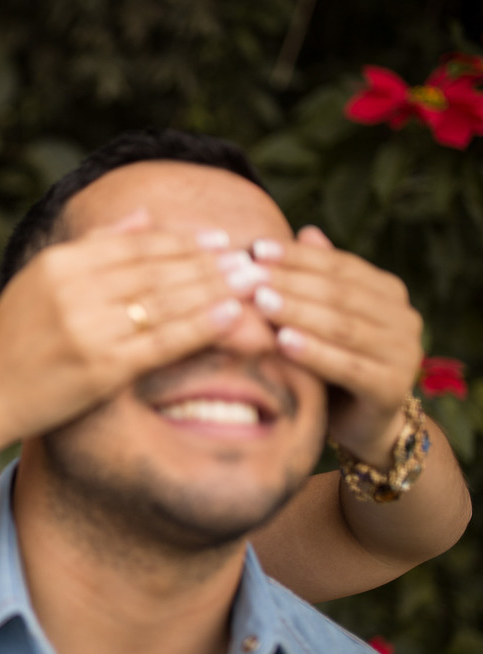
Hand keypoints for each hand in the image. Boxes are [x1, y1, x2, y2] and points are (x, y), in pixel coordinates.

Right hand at [0, 211, 246, 441]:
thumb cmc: (16, 336)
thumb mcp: (43, 279)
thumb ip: (94, 246)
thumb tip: (145, 215)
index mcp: (60, 263)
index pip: (136, 244)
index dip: (182, 241)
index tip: (219, 241)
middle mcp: (74, 291)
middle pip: (157, 270)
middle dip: (209, 264)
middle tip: (252, 260)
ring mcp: (88, 330)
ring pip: (165, 302)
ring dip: (215, 290)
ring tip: (252, 285)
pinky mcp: (102, 368)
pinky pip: (163, 342)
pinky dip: (201, 326)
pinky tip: (231, 317)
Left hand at [250, 226, 422, 465]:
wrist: (358, 422)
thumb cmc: (330, 360)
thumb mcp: (320, 316)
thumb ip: (316, 278)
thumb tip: (306, 230)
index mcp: (387, 291)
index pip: (338, 265)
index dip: (298, 256)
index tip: (256, 247)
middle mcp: (403, 318)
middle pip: (339, 293)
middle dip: (291, 282)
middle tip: (249, 275)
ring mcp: (403, 354)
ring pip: (343, 326)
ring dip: (299, 312)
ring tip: (260, 301)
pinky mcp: (392, 388)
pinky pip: (348, 366)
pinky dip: (314, 352)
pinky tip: (281, 342)